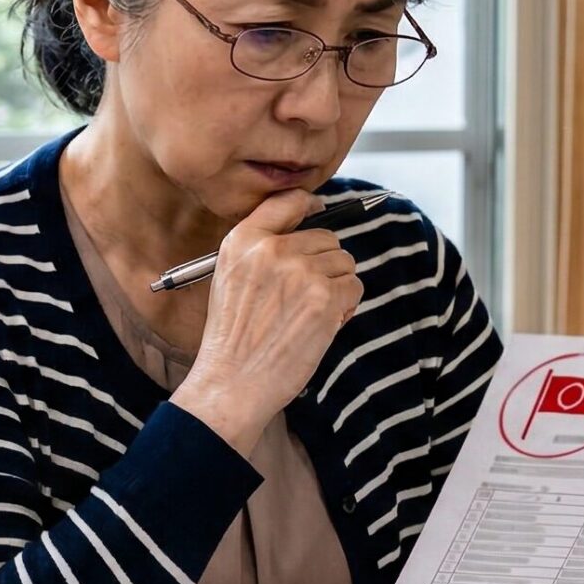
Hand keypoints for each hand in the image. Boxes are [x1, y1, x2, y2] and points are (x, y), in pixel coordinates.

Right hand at [170, 190, 359, 456]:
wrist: (232, 382)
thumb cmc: (233, 339)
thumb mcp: (229, 278)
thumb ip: (260, 249)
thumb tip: (308, 233)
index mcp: (243, 241)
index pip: (288, 201)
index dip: (310, 205)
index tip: (318, 211)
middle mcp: (272, 250)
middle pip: (326, 237)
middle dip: (324, 264)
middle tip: (305, 295)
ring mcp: (300, 272)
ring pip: (344, 261)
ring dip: (337, 286)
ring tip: (311, 313)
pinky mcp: (324, 299)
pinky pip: (355, 286)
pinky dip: (347, 305)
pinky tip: (323, 323)